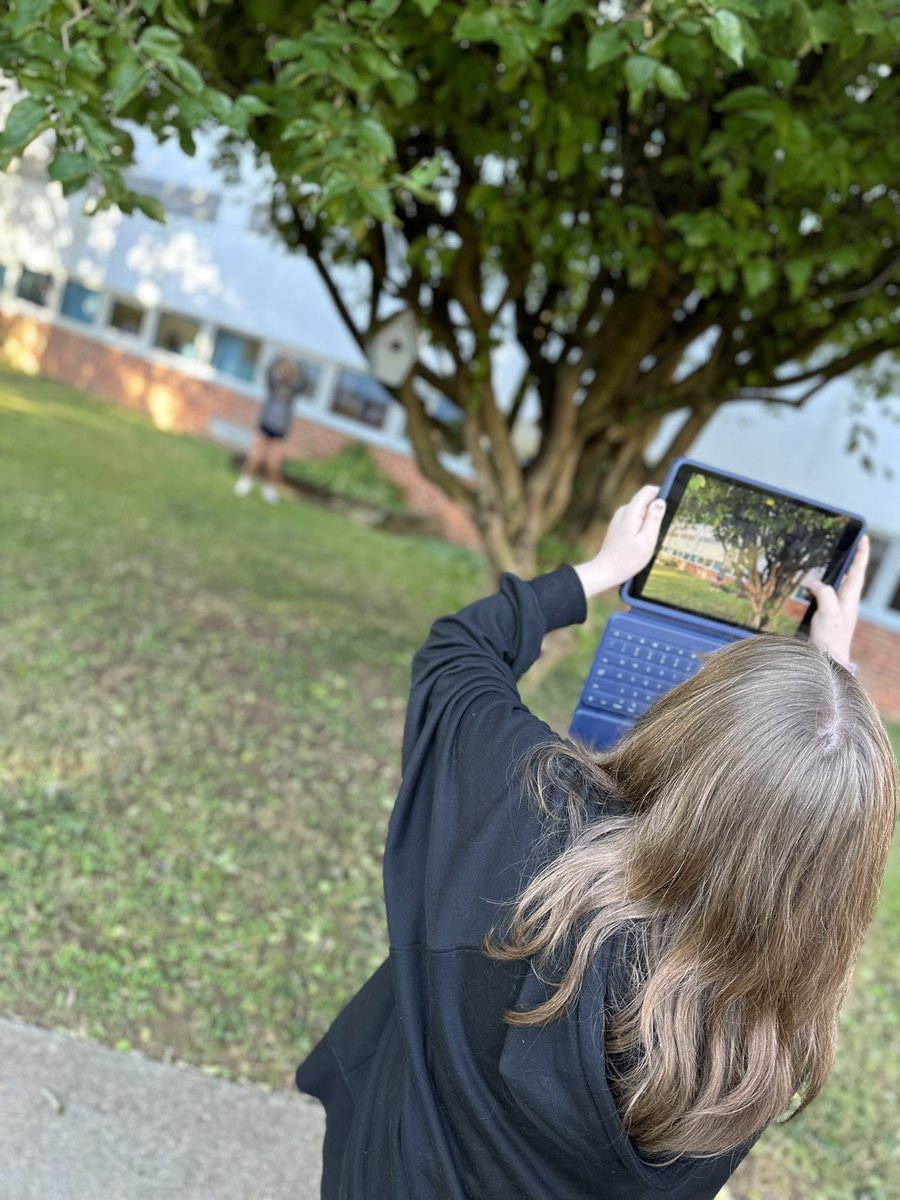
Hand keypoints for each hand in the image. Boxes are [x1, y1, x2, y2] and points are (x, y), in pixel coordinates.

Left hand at [574, 485, 666, 599]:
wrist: (606, 571)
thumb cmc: (628, 559)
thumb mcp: (647, 540)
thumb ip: (654, 518)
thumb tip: (660, 501)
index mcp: (631, 512)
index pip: (648, 491)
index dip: (661, 494)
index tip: (669, 508)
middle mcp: (623, 511)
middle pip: (645, 501)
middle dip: (655, 512)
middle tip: (657, 532)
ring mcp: (619, 518)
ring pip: (640, 512)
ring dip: (648, 522)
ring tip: (648, 541)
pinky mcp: (618, 526)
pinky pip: (635, 520)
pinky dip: (641, 528)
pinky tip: (640, 543)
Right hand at [807, 535, 868, 666]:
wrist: (827, 659)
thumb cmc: (830, 638)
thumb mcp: (828, 613)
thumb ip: (824, 593)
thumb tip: (814, 582)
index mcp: (850, 598)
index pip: (858, 571)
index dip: (861, 554)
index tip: (864, 538)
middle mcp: (847, 601)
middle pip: (852, 575)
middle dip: (853, 559)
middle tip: (851, 544)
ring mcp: (839, 608)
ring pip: (841, 583)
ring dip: (840, 571)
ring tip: (836, 559)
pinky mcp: (830, 615)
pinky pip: (829, 592)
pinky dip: (826, 583)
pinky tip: (816, 584)